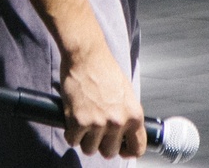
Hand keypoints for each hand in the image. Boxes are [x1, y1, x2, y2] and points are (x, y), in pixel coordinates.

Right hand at [58, 36, 146, 160]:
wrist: (86, 55)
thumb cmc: (105, 70)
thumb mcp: (126, 93)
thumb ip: (127, 115)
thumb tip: (126, 135)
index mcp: (134, 115)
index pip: (137, 149)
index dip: (127, 152)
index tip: (121, 149)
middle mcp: (118, 122)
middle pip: (110, 153)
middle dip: (102, 145)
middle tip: (96, 132)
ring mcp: (98, 123)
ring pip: (90, 150)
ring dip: (85, 140)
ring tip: (84, 125)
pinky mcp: (78, 122)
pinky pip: (73, 141)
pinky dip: (71, 134)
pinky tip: (73, 121)